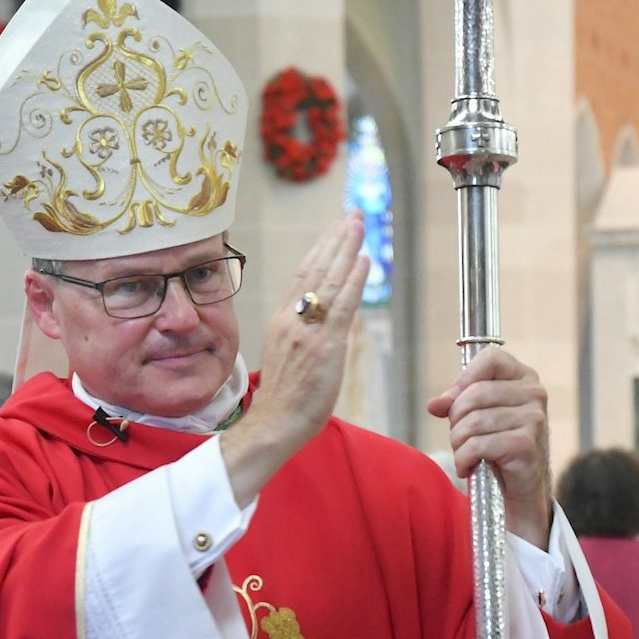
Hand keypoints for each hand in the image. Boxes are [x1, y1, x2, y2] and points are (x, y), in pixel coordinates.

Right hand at [222, 213, 368, 506]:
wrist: (274, 423)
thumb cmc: (285, 397)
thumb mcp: (288, 353)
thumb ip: (304, 331)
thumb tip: (325, 317)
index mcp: (281, 319)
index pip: (302, 274)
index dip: (321, 248)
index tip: (336, 228)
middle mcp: (292, 318)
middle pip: (315, 268)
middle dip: (336, 238)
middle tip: (353, 214)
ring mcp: (307, 331)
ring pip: (328, 280)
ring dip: (347, 249)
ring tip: (360, 225)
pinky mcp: (325, 346)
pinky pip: (341, 306)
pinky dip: (353, 281)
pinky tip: (363, 261)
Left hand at [426, 346, 551, 548]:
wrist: (520, 486)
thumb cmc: (499, 446)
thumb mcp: (478, 417)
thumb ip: (456, 403)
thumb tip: (435, 404)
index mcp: (524, 377)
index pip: (490, 358)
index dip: (464, 379)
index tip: (453, 402)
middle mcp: (534, 394)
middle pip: (475, 393)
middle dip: (456, 420)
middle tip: (459, 439)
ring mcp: (534, 419)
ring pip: (473, 422)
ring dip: (458, 443)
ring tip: (464, 454)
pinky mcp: (526, 444)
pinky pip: (478, 445)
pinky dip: (464, 459)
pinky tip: (468, 467)